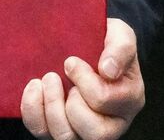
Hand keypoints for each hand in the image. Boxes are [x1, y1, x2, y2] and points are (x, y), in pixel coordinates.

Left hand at [20, 17, 145, 139]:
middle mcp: (112, 123)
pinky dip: (33, 112)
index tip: (70, 61)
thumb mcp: (119, 34)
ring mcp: (85, 131)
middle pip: (95, 133)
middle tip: (57, 76)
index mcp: (130, 99)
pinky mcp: (61, 131)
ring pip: (67, 137)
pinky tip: (34, 89)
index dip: (84, 81)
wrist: (86, 44)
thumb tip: (108, 70)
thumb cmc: (106, 43)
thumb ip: (120, 47)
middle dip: (71, 103)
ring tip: (47, 80)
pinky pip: (44, 134)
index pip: (105, 101)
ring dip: (51, 107)